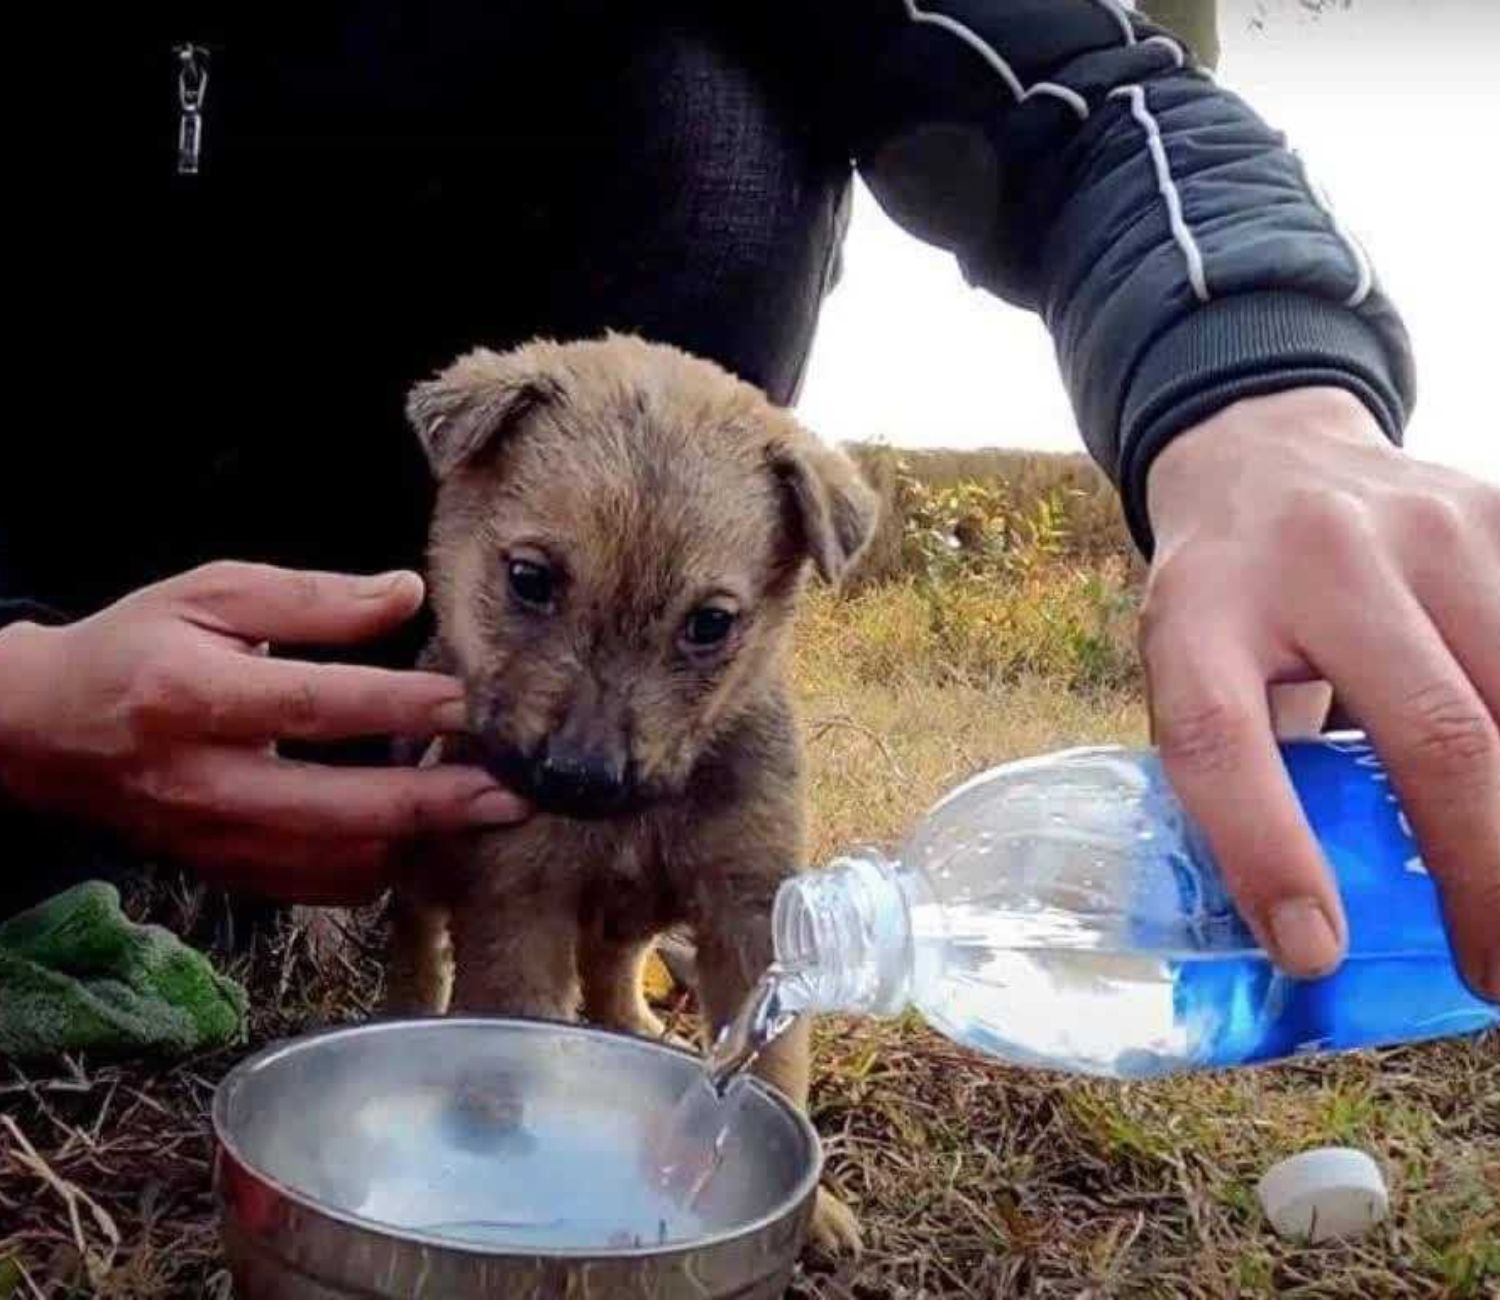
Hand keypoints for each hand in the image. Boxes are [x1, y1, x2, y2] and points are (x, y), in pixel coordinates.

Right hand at [0, 562, 525, 904]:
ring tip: (487, 813)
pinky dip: (383, 866)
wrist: (47, 733)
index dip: (403, 706)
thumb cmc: (138, 648)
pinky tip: (428, 838)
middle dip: (437, 805)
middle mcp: (204, 780)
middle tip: (515, 794)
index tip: (475, 703)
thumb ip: (313, 598)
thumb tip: (408, 592)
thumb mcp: (212, 595)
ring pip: (336, 861)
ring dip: (419, 841)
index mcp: (191, 695)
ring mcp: (214, 839)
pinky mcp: (226, 872)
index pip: (318, 705)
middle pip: (338, 808)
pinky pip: (320, 887)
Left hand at [1144, 388, 1499, 999]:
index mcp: (1202, 612)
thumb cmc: (1226, 598)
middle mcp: (1317, 560)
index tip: (1316, 952)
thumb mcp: (1189, 667)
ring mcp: (1430, 530)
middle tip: (1494, 974)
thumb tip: (1312, 935)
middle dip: (1484, 874)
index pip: (1221, 738)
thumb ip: (1239, 771)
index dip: (1268, 853)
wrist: (1266, 453)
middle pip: (1432, 733)